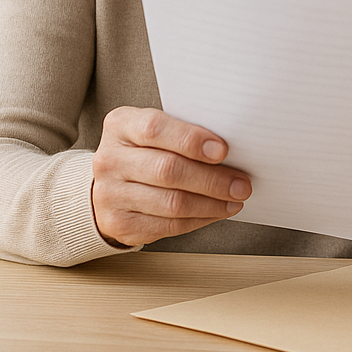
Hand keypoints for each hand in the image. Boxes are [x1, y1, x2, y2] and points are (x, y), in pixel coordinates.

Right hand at [91, 106, 251, 246]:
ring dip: (211, 203)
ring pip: (171, 203)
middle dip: (212, 179)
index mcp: (121, 125)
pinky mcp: (119, 224)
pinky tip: (216, 211)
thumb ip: (185, 132)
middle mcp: (109, 159)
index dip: (191, 140)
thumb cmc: (146, 149)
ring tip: (235, 199)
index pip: (155, 129)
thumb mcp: (158, 130)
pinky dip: (199, 219)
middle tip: (242, 184)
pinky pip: (167, 226)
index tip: (223, 150)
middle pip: (167, 170)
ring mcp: (110, 194)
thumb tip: (233, 147)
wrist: (110, 182)